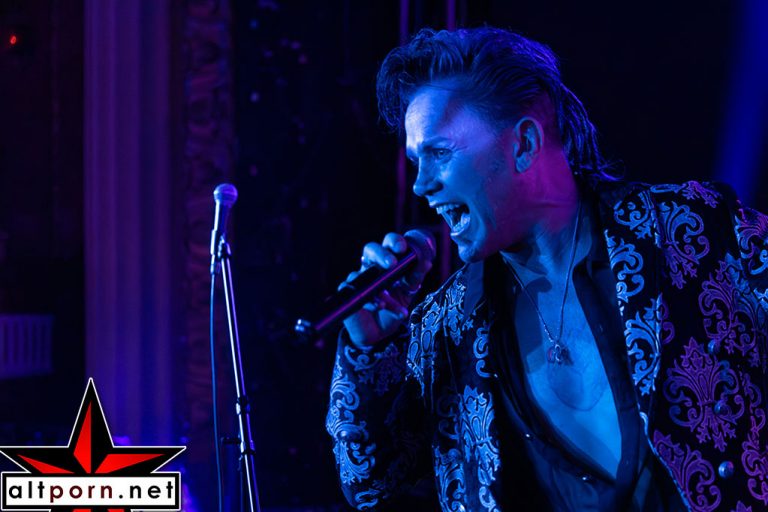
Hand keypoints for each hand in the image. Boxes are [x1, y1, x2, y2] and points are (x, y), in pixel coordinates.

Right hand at [342, 232, 431, 348]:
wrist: (381, 332)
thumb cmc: (394, 307)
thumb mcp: (407, 293)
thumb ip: (415, 278)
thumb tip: (426, 263)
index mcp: (388, 262)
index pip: (389, 244)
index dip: (394, 242)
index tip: (402, 248)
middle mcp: (372, 267)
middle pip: (371, 249)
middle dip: (381, 255)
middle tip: (391, 264)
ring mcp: (359, 280)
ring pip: (363, 274)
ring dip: (378, 289)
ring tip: (388, 301)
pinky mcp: (350, 295)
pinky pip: (356, 293)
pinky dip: (370, 301)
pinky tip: (380, 306)